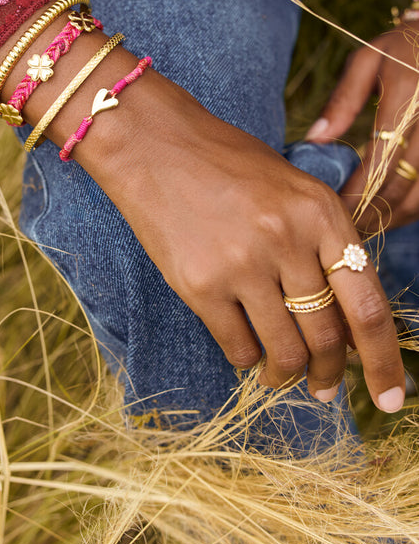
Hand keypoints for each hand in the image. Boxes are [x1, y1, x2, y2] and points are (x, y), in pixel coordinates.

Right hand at [88, 73, 404, 412]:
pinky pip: (238, 347)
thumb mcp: (292, 188)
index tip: (390, 398)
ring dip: (287, 375)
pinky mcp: (200, 284)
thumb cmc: (227, 164)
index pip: (368, 306)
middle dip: (331, 375)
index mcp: (320, 213)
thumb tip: (345, 315)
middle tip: (326, 387)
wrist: (154, 146)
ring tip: (282, 375)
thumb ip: (323, 243)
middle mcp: (287, 240)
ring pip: (284, 352)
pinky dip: (247, 359)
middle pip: (327, 338)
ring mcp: (242, 265)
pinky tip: (245, 349)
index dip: (384, 362)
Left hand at [305, 24, 418, 232]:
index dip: (356, 192)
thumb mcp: (369, 60)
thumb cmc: (403, 48)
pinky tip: (389, 213)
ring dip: (393, 218)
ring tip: (363, 227)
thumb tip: (315, 140)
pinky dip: (411, 208)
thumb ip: (343, 101)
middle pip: (402, 187)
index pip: (380, 161)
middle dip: (371, 213)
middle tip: (342, 229)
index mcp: (407, 99)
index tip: (331, 208)